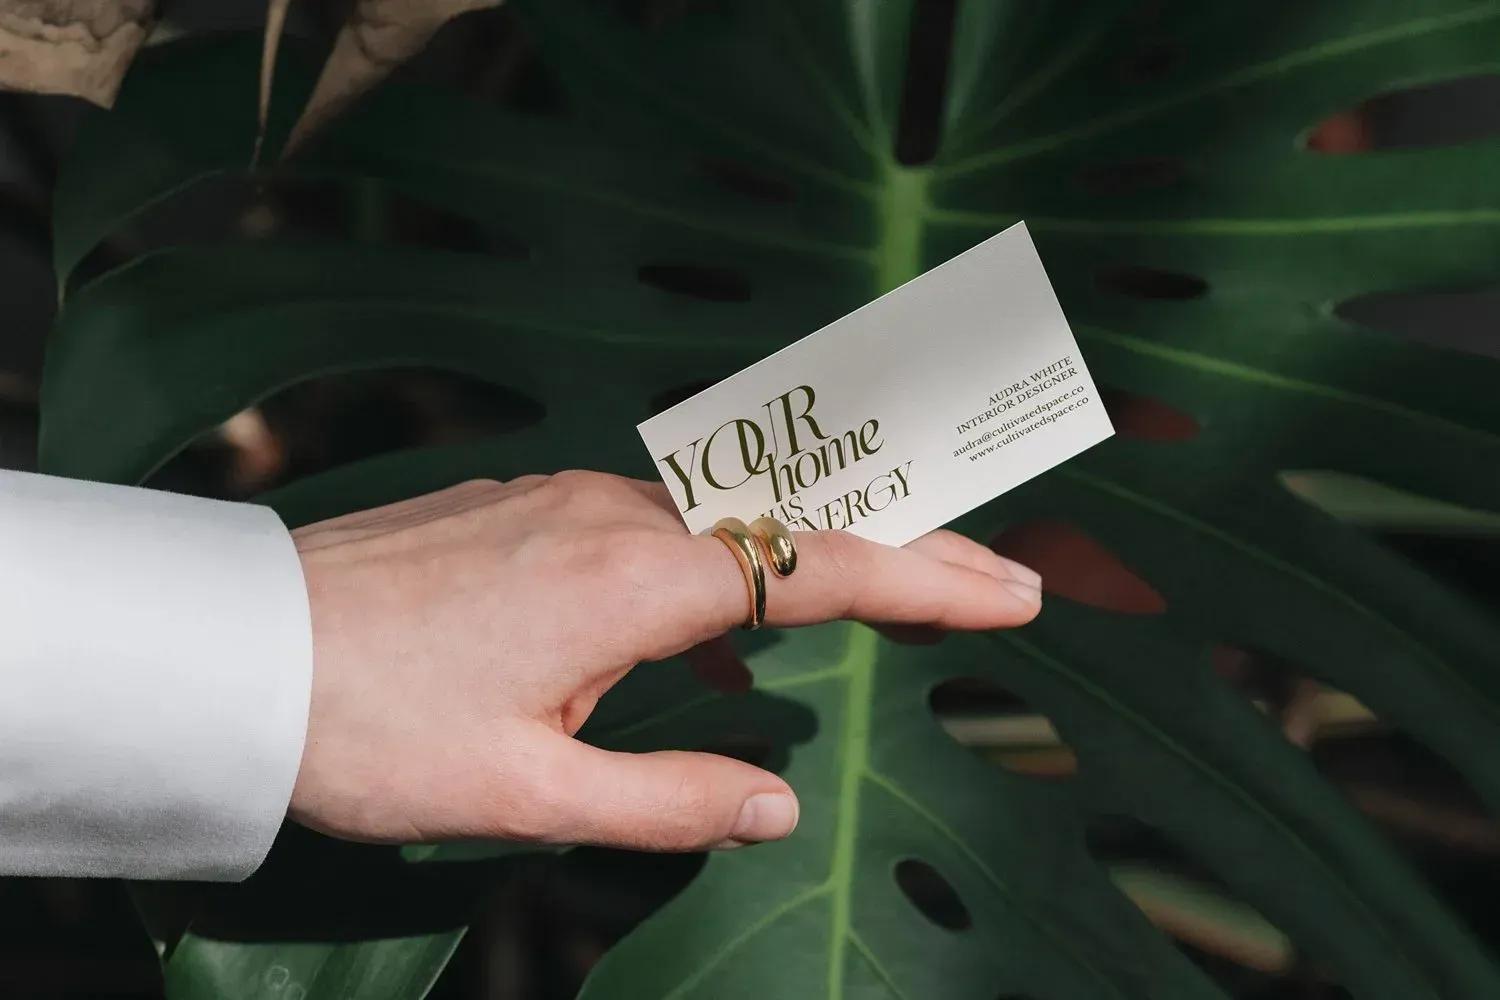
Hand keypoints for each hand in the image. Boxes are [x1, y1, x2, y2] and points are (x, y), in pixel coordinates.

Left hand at [288, 471, 1041, 851]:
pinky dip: (732, 556)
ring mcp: (569, 497)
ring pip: (731, 520)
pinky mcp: (532, 503)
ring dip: (820, 552)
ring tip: (897, 592)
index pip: (817, 572)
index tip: (1015, 592)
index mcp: (630, 580)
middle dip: (909, 548)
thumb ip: (668, 798)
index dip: (927, 581)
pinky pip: (663, 521)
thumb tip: (777, 804)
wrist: (238, 651)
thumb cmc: (370, 730)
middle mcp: (615, 515)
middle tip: (1002, 575)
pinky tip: (727, 617)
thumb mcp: (524, 797)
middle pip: (796, 526)